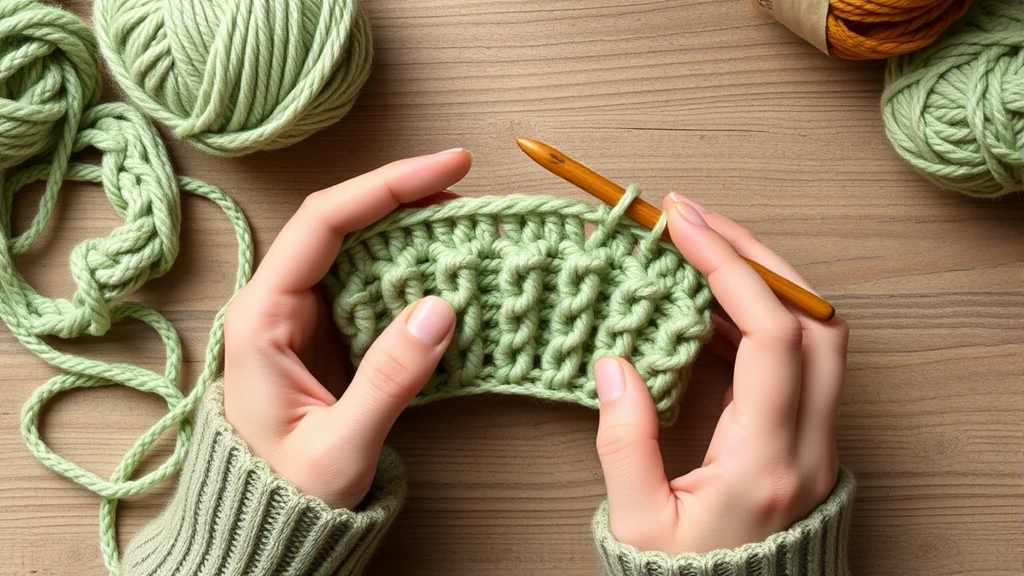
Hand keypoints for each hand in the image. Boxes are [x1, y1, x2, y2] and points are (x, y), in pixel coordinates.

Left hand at [222, 149, 471, 508]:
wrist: (268, 526)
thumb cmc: (288, 491)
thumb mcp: (340, 444)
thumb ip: (388, 378)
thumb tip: (440, 308)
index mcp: (262, 317)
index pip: (324, 223)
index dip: (387, 185)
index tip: (447, 168)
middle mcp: (278, 303)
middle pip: (343, 222)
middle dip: (405, 199)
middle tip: (466, 193)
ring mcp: (303, 316)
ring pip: (359, 249)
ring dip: (411, 232)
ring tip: (464, 226)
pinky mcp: (328, 334)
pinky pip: (371, 284)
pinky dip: (410, 271)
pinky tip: (445, 270)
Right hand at [593, 193, 846, 553]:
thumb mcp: (638, 523)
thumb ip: (625, 443)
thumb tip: (615, 365)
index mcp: (766, 463)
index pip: (772, 337)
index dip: (732, 268)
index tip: (684, 225)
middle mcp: (807, 446)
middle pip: (814, 320)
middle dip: (756, 255)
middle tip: (697, 219)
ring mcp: (816, 443)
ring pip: (816, 335)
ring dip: (763, 281)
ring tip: (701, 248)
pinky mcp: (807, 441)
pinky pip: (798, 360)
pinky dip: (760, 317)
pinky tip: (713, 306)